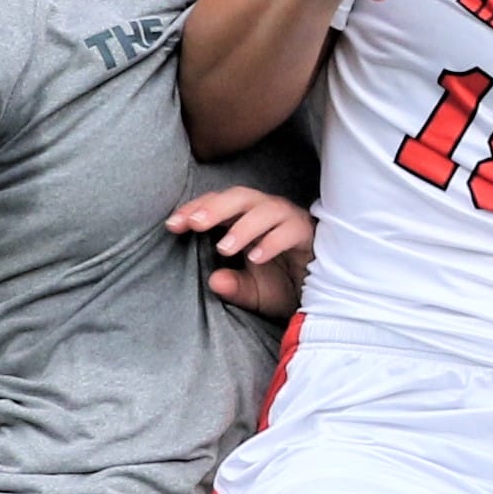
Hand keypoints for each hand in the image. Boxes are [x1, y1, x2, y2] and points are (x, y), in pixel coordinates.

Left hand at [169, 182, 312, 320]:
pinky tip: (257, 257)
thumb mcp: (252, 293)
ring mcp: (289, 221)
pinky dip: (272, 241)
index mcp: (246, 220)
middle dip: (215, 207)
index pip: (217, 204)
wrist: (320, 296)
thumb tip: (215, 281)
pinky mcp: (309, 234)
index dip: (194, 209)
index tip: (172, 225)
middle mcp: (267, 213)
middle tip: (193, 224)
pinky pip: (290, 230)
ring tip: (224, 247)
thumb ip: (233, 287)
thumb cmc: (283, 287)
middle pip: (240, 196)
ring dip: (243, 226)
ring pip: (266, 209)